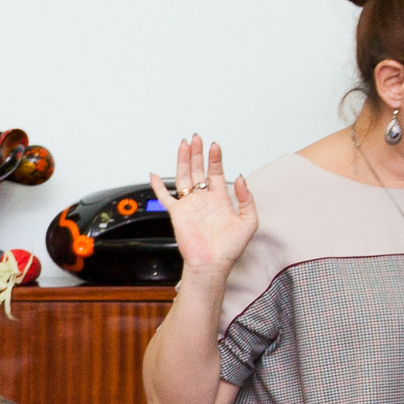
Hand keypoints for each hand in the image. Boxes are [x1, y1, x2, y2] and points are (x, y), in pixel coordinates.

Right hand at [150, 135, 256, 279]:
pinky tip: (154, 176)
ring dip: (183, 161)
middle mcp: (204, 200)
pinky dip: (158, 187)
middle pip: (198, 170)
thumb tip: (240, 178)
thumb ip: (247, 199)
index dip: (215, 159)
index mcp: (220, 200)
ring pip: (184, 177)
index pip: (216, 173)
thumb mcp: (249, 221)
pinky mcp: (178, 214)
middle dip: (198, 154)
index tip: (215, 146)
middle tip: (197, 138)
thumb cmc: (229, 249)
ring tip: (184, 145)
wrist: (212, 265)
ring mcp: (190, 206)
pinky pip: (165, 198)